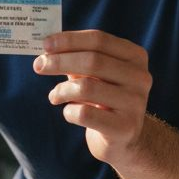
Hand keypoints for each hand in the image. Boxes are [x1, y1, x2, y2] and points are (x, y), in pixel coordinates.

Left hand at [34, 30, 151, 165]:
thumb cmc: (104, 98)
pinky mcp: (124, 128)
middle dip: (60, 61)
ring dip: (62, 90)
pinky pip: (85, 114)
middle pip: (93, 61)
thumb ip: (77, 57)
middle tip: (38, 66)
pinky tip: (69, 112)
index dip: (69, 40)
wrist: (124, 139)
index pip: (99, 39)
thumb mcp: (96, 74)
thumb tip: (47, 48)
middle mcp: (140, 77)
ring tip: (54, 96)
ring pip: (87, 87)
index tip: (45, 45)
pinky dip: (69, 111)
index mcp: (135, 57)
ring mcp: (135, 103)